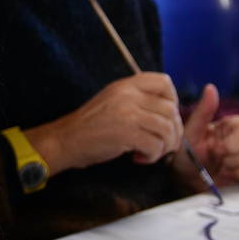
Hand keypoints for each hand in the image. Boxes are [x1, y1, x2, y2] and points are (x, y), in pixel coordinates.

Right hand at [26, 73, 182, 173]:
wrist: (65, 140)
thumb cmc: (89, 127)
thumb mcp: (113, 102)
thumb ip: (136, 101)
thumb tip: (169, 115)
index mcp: (125, 85)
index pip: (164, 82)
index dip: (173, 100)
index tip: (166, 117)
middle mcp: (128, 95)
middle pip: (170, 109)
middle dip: (173, 131)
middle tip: (163, 143)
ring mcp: (127, 113)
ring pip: (167, 128)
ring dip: (165, 146)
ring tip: (151, 152)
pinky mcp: (126, 133)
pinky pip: (156, 145)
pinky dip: (153, 155)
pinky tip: (139, 157)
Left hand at [177, 84, 238, 193]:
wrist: (186, 180)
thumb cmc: (188, 154)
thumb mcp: (191, 134)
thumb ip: (203, 112)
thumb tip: (211, 87)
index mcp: (235, 126)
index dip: (232, 144)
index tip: (215, 151)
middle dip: (233, 159)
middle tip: (217, 163)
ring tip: (224, 173)